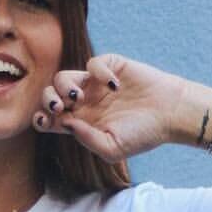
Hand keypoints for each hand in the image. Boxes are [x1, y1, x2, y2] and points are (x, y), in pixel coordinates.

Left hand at [33, 54, 187, 164]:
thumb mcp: (113, 148)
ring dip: (64, 87)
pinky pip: (93, 63)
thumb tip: (65, 123)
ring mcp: (95, 84)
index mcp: (81, 123)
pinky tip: (114, 85)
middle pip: (50, 96)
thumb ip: (87, 140)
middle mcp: (84, 103)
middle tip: (61, 108)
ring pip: (62, 78)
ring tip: (80, 98)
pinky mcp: (110, 67)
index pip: (50, 119)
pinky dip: (98, 72)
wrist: (171, 114)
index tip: (46, 121)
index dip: (41, 119)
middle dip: (47, 101)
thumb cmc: (143, 135)